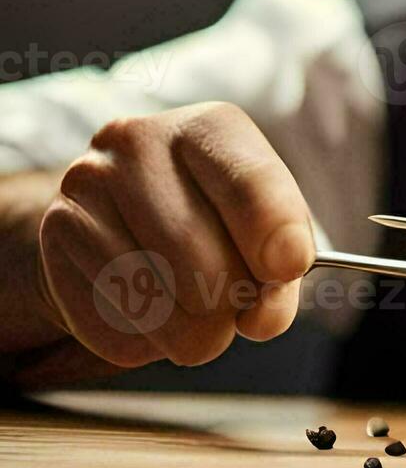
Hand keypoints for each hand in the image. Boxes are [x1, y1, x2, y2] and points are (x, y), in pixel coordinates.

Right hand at [36, 102, 314, 368]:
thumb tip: (262, 318)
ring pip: (156, 303)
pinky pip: (114, 325)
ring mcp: (85, 187)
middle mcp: (137, 143)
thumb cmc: (217, 222)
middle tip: (237, 302)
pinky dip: (147, 339)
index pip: (250, 185)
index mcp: (208, 127)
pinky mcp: (54, 238)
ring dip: (194, 333)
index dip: (275, 234)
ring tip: (198, 312)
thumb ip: (279, 274)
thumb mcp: (263, 229)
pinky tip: (152, 307)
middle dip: (232, 303)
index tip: (288, 268)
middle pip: (202, 260)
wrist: (126, 215)